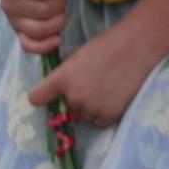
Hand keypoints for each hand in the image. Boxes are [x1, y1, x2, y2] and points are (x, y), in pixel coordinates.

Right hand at [0, 0, 69, 54]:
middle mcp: (8, 1)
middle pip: (45, 10)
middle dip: (61, 3)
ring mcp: (12, 19)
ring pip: (39, 29)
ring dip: (58, 21)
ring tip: (60, 10)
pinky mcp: (17, 32)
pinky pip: (29, 46)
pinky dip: (45, 46)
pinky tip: (57, 38)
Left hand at [26, 23, 159, 128]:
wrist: (133, 50)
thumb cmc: (102, 47)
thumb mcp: (75, 57)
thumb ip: (63, 74)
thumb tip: (57, 88)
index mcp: (61, 79)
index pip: (36, 98)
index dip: (40, 96)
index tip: (46, 94)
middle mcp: (73, 97)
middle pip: (64, 106)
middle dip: (71, 98)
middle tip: (88, 84)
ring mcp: (91, 109)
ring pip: (81, 116)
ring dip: (87, 107)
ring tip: (101, 89)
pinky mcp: (108, 117)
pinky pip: (97, 122)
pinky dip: (101, 114)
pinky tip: (109, 97)